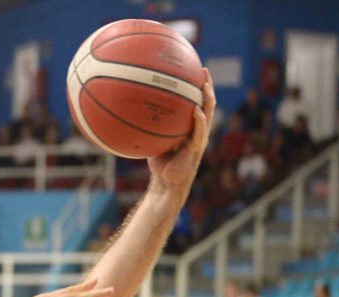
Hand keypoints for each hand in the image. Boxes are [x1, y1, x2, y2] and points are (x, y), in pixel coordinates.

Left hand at [148, 68, 215, 189]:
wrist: (166, 184)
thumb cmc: (159, 163)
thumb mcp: (153, 141)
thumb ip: (149, 127)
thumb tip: (130, 112)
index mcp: (190, 128)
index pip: (198, 103)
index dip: (198, 88)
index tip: (194, 70)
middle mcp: (198, 131)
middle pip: (207, 104)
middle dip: (207, 87)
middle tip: (204, 70)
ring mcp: (199, 140)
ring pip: (208, 115)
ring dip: (208, 99)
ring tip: (205, 85)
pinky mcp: (196, 150)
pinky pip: (198, 132)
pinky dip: (198, 121)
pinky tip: (196, 110)